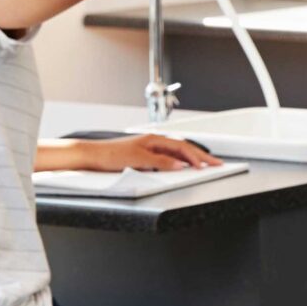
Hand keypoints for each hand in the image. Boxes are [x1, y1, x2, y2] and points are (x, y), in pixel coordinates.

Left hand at [75, 134, 222, 172]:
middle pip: (183, 148)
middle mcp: (153, 143)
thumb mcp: (138, 160)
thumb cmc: (109, 155)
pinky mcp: (143, 156)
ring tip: (203, 164)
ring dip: (191, 158)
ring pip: (176, 152)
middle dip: (201, 156)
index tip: (208, 165)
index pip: (183, 148)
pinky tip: (181, 165)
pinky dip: (179, 160)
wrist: (90, 156)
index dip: (197, 158)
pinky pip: (167, 157)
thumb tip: (179, 164)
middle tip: (215, 163)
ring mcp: (149, 149)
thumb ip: (161, 162)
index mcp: (155, 140)